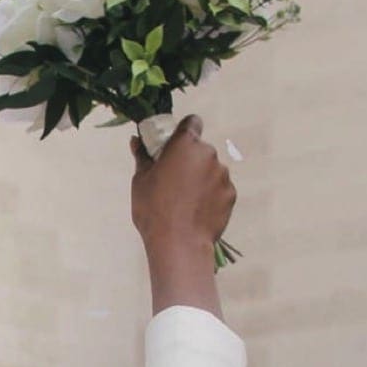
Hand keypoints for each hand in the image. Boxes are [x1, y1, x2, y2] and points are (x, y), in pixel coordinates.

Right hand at [131, 115, 235, 253]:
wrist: (178, 243)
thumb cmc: (153, 210)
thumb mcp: (140, 182)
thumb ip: (143, 158)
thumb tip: (136, 141)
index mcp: (184, 145)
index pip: (191, 123)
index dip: (183, 132)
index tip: (173, 147)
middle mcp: (208, 153)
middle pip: (199, 151)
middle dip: (188, 162)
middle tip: (172, 183)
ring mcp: (222, 174)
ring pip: (210, 171)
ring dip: (199, 180)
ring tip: (183, 203)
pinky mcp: (230, 193)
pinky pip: (218, 190)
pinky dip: (209, 197)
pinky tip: (195, 213)